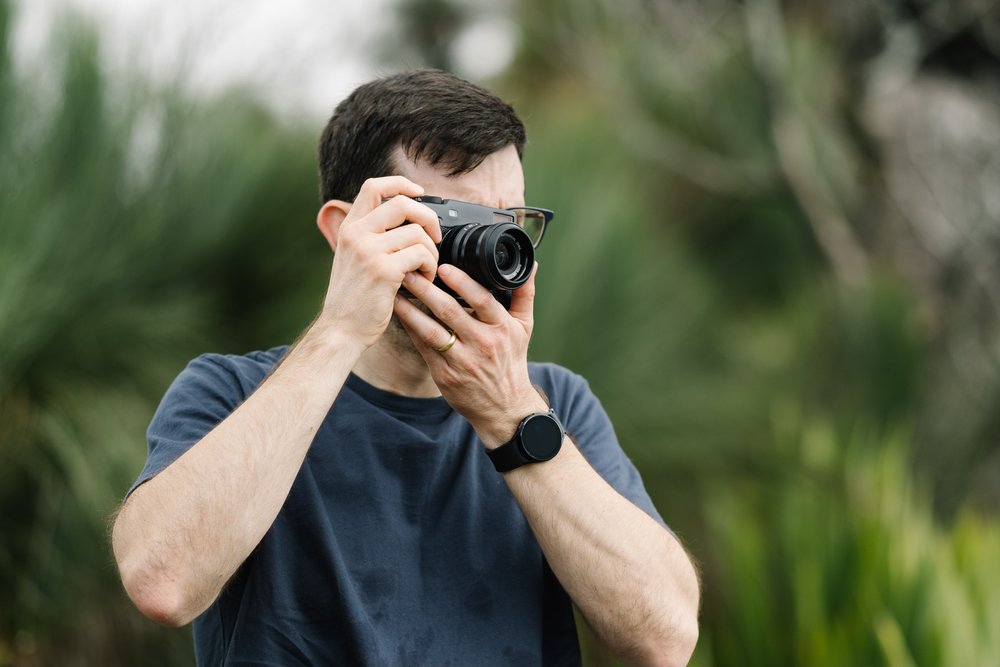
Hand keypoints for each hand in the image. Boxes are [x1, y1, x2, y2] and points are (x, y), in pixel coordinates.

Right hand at [320, 177, 441, 348]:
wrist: (341, 330)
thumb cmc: (352, 300)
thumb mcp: (353, 259)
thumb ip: (371, 238)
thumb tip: (405, 222)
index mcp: (349, 228)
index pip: (374, 186)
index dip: (401, 183)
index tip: (419, 193)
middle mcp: (356, 234)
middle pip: (403, 203)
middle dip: (428, 218)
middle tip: (435, 238)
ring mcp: (369, 250)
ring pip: (418, 233)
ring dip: (431, 252)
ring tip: (426, 269)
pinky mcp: (383, 270)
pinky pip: (421, 255)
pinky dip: (430, 267)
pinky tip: (423, 280)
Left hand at [393, 263, 547, 446]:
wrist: (505, 408)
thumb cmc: (511, 361)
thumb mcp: (524, 328)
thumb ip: (524, 295)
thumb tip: (531, 265)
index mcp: (502, 329)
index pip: (482, 300)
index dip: (461, 282)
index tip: (443, 267)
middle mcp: (483, 344)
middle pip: (450, 312)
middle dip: (426, 289)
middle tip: (408, 271)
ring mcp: (462, 362)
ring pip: (431, 331)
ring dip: (410, 310)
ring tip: (395, 292)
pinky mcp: (445, 376)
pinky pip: (424, 348)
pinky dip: (411, 330)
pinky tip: (400, 315)